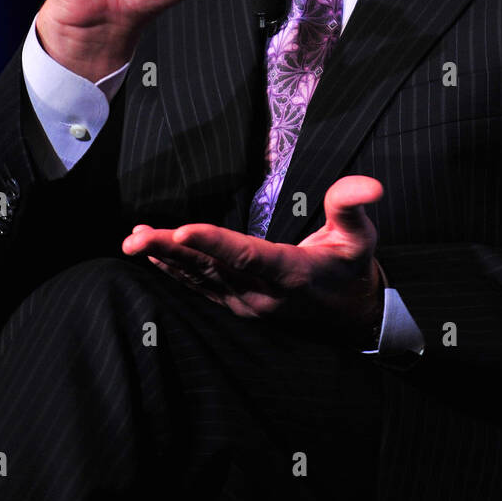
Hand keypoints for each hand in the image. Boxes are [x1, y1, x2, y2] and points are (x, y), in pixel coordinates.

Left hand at [121, 175, 385, 346]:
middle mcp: (262, 294)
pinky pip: (200, 287)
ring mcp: (246, 303)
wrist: (351, 315)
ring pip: (199, 279)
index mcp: (291, 275)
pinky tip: (151, 254)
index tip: (182, 230)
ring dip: (164, 259)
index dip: (213, 243)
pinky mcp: (237, 304)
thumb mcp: (361, 237)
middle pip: (210, 269)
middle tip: (136, 236)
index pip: (247, 256)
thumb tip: (368, 185)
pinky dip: (174, 270)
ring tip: (133, 240)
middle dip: (171, 250)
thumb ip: (352, 207)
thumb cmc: (352, 268)